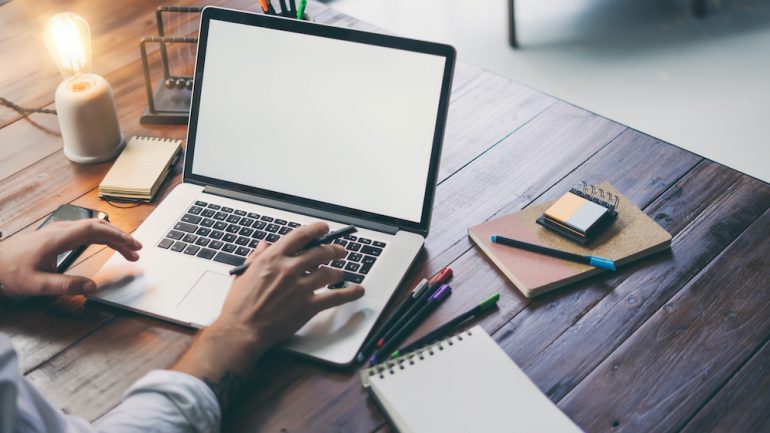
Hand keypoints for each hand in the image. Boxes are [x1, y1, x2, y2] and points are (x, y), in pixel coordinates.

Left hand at [0, 219, 141, 295]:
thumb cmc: (11, 272)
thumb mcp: (37, 285)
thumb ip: (66, 286)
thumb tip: (92, 288)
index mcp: (58, 239)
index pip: (94, 230)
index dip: (117, 236)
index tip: (132, 245)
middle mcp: (61, 230)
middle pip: (98, 226)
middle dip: (121, 236)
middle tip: (138, 250)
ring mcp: (59, 231)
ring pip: (94, 228)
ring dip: (114, 237)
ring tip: (129, 251)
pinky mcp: (58, 235)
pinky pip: (86, 232)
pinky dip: (103, 238)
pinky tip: (109, 245)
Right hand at [172, 222, 364, 406]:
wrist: (242, 330)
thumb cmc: (240, 305)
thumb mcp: (243, 273)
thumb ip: (257, 257)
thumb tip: (264, 245)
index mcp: (273, 258)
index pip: (300, 236)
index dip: (316, 229)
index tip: (324, 229)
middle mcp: (289, 269)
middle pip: (320, 252)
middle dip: (334, 250)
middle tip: (340, 252)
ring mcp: (301, 287)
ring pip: (329, 273)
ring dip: (338, 272)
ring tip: (341, 273)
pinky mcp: (308, 305)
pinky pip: (335, 296)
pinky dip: (349, 293)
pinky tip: (357, 290)